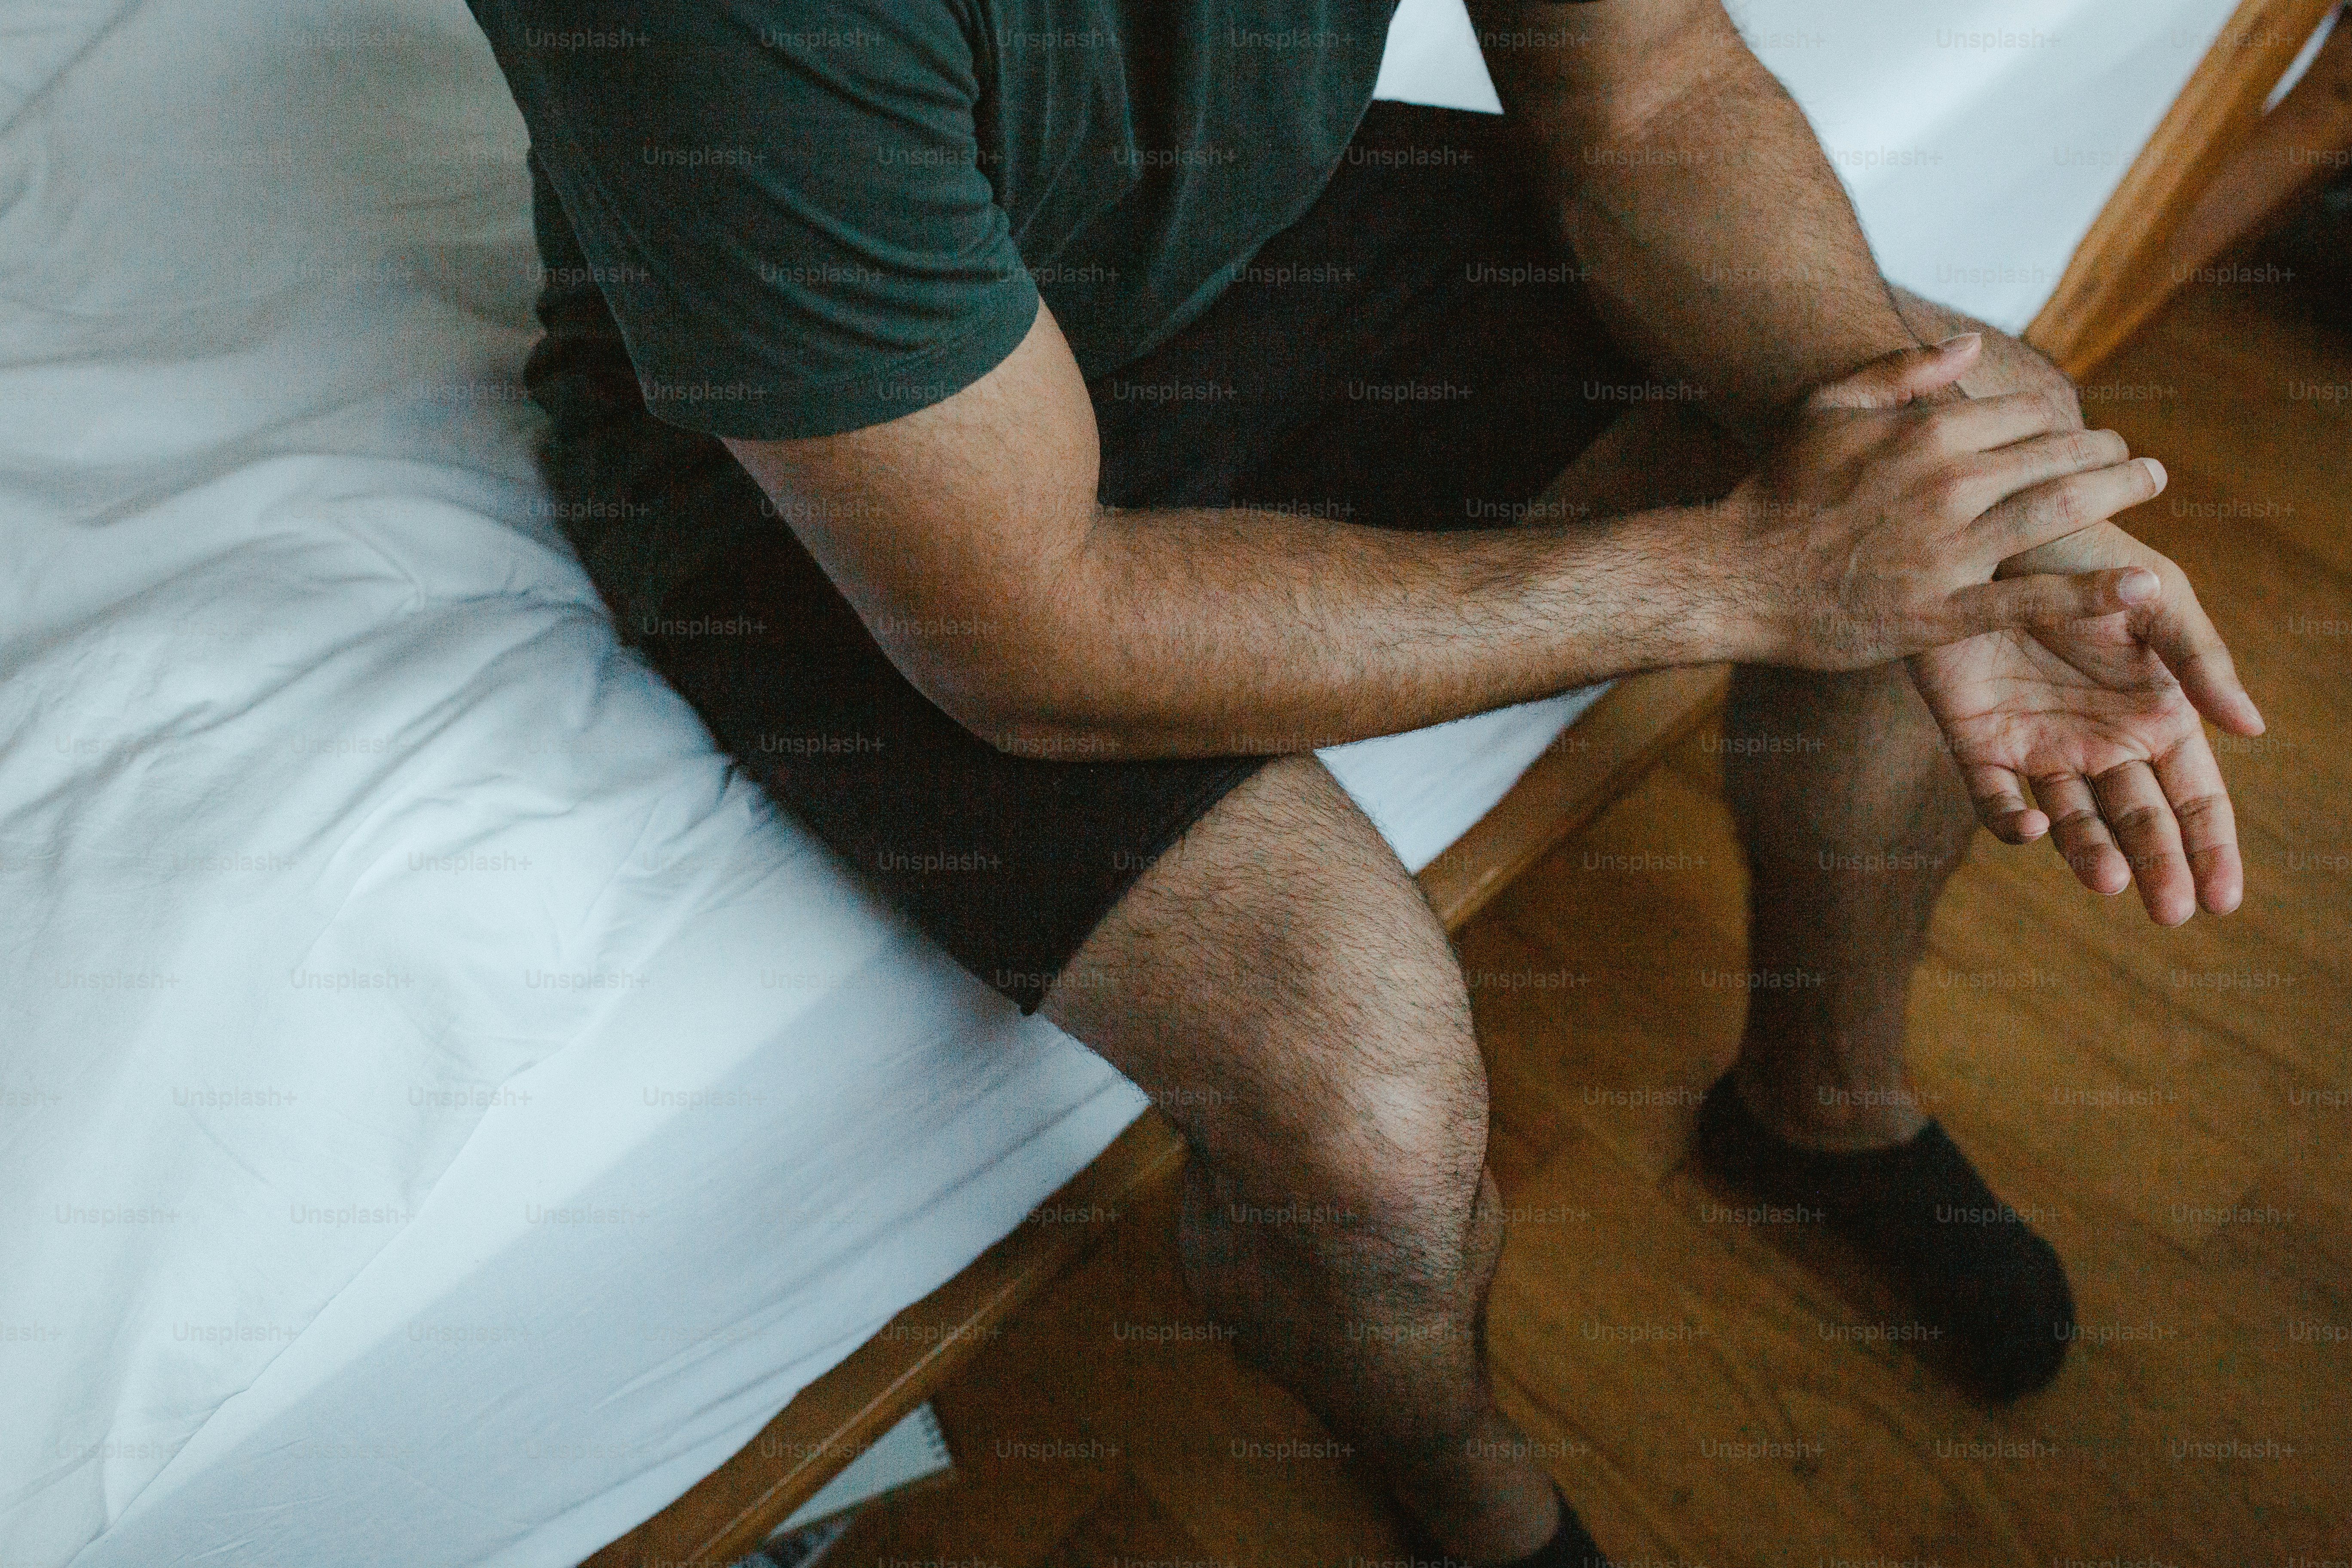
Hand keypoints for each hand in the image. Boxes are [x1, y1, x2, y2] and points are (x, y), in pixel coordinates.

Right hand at [1718, 335, 2165, 669]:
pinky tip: (2140, 589)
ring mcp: (1947, 550)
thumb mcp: (1825, 408)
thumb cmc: (1775, 491)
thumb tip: (1973, 345)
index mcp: (1925, 431)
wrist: (1732, 577)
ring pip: (2059, 512)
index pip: (2026, 412)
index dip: (2064, 420)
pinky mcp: (1939, 612)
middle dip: (2110, 452)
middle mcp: (1948, 483)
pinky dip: (2091, 596)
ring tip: (2152, 486)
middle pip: (2058, 455)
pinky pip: (2030, 602)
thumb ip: (1900, 370)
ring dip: (2120, 495)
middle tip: (2140, 461)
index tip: (2083, 433)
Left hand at [1910, 522, 2264, 922]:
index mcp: (2156, 715)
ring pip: (2071, 820)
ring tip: (2111, 880)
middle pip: (2138, 821)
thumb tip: (2254, 728)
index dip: (2210, 847)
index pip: (2194, 797)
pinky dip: (2008, 819)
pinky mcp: (1977, 739)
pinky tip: (2029, 827)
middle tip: (2169, 911)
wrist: (1995, 533)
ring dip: (2090, 854)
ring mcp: (2039, 744)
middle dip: (2158, 868)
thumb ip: (2200, 662)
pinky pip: (1992, 796)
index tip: (2222, 900)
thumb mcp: (2155, 601)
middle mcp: (2101, 741)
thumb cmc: (2087, 558)